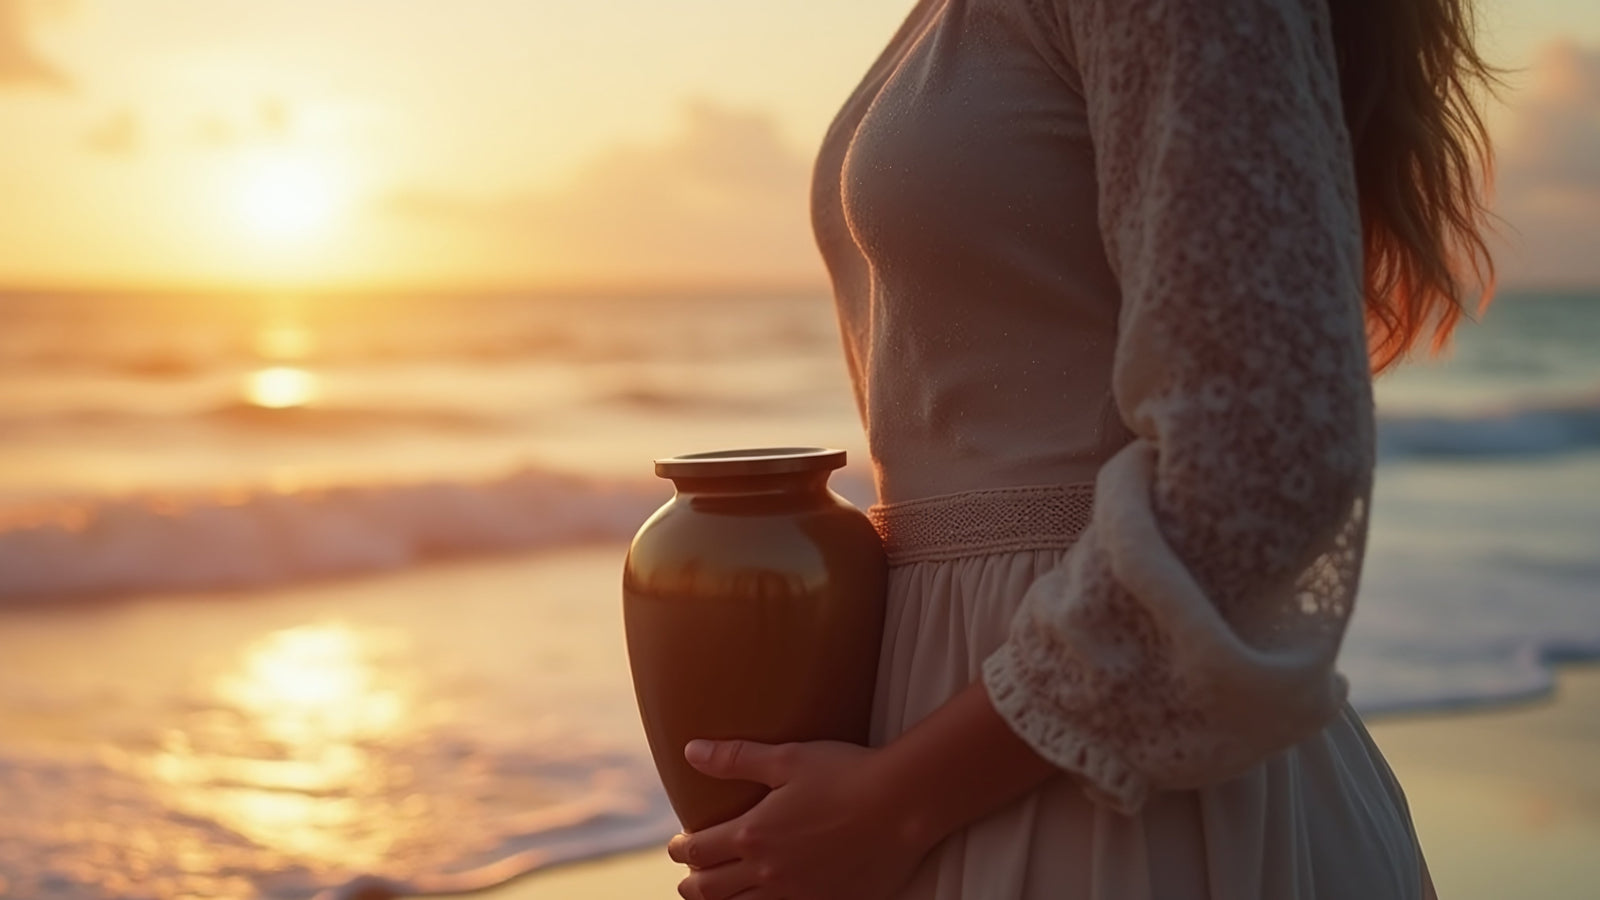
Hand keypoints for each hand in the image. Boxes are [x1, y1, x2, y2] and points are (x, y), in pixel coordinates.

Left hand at [666, 738, 933, 899]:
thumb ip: (735, 758)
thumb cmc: (846, 774)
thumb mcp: (787, 758)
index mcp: (753, 834)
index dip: (681, 849)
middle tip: (688, 878)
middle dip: (692, 883)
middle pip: (711, 890)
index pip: (698, 850)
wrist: (902, 806)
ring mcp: (797, 895)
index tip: (678, 845)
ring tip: (717, 897)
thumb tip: (690, 751)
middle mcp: (768, 871)